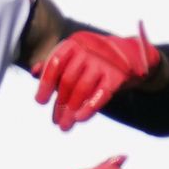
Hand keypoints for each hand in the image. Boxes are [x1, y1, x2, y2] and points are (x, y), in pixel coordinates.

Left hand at [33, 22, 161, 130]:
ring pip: (82, 89)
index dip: (45, 83)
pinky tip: (80, 119)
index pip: (55, 63)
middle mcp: (88, 50)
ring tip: (66, 125)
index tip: (40, 102)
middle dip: (60, 103)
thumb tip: (34, 73)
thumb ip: (58, 63)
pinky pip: (101, 94)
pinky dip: (90, 107)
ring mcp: (104, 62)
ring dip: (72, 110)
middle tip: (56, 121)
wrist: (134, 56)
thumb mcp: (78, 55)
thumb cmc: (99, 58)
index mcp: (74, 43)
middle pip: (68, 80)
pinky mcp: (118, 76)